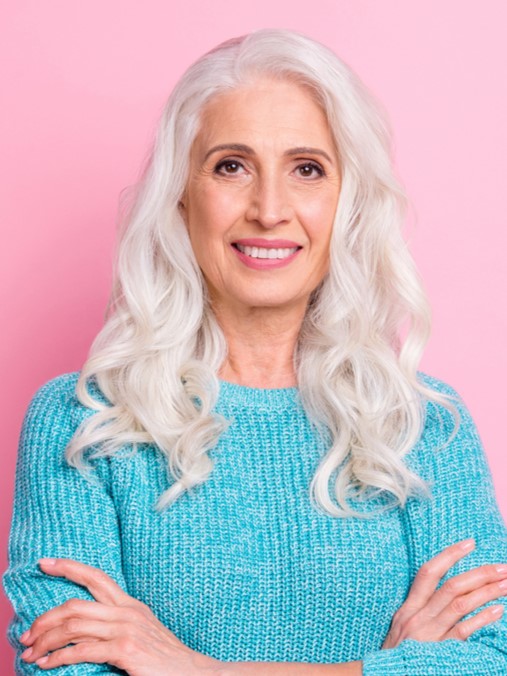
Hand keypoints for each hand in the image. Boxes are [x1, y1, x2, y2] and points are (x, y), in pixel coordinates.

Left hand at [20, 558, 221, 674]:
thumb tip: (87, 627)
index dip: (69, 567)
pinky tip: (49, 664)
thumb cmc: (164, 658)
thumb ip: (118, 624)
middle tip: (26, 634)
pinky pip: (83, 649)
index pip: (96, 576)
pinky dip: (60, 657)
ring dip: (46, 639)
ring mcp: (126, 629)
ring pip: (74, 625)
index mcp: (130, 604)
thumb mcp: (141, 631)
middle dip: (45, 618)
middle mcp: (127, 611)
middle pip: (75, 604)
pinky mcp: (125, 649)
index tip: (46, 563)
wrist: (192, 672)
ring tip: (31, 652)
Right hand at [383, 538, 506, 647]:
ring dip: (487, 592)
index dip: (449, 555)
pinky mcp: (438, 652)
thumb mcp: (401, 630)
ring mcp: (428, 634)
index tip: (470, 543)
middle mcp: (417, 617)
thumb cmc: (396, 657)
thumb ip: (419, 612)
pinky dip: (481, 619)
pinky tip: (498, 611)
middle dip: (479, 574)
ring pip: (460, 605)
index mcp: (407, 608)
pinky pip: (463, 632)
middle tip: (502, 567)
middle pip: (451, 587)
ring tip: (506, 584)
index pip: (428, 572)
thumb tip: (447, 596)